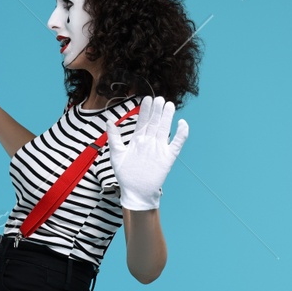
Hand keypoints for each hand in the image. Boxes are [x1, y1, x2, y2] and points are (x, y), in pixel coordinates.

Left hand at [107, 95, 188, 209]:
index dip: (145, 110)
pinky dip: (181, 134)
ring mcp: (159, 149)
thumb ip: (114, 137)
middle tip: (159, 98)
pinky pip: (176, 144)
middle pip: (154, 123)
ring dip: (167, 117)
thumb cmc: (125, 175)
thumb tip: (109, 121)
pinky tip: (182, 123)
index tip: (146, 98)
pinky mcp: (168, 158)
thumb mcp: (116, 155)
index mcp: (138, 140)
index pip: (142, 121)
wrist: (136, 192)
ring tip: (169, 105)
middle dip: (157, 110)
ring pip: (164, 129)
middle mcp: (149, 142)